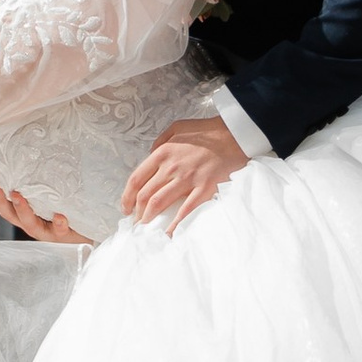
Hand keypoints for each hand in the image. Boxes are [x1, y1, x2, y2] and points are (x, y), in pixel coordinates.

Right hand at [0, 179, 88, 245]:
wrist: (89, 232)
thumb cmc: (66, 209)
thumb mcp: (49, 193)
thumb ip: (37, 180)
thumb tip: (25, 153)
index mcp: (24, 212)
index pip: (2, 200)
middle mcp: (31, 223)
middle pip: (9, 214)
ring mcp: (46, 231)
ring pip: (30, 223)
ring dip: (22, 209)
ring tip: (17, 195)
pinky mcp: (64, 235)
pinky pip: (60, 231)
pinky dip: (58, 224)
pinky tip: (59, 216)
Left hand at [120, 114, 249, 232]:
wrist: (235, 135)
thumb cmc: (208, 132)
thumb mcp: (177, 128)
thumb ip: (160, 142)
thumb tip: (150, 156)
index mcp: (163, 153)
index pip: (136, 179)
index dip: (127, 197)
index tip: (126, 207)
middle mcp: (171, 167)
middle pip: (145, 195)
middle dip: (137, 213)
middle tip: (136, 223)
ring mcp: (188, 179)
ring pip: (159, 204)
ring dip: (149, 219)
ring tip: (146, 229)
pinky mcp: (204, 189)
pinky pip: (185, 211)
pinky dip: (175, 225)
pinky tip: (169, 234)